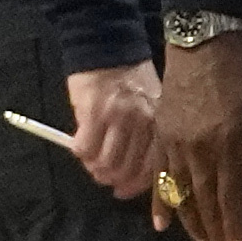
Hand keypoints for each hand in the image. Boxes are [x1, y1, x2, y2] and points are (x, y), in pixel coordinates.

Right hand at [62, 59, 161, 201]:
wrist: (109, 49)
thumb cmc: (132, 80)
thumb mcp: (151, 108)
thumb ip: (146, 138)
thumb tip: (132, 172)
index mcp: (161, 125)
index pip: (152, 168)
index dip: (135, 186)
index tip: (123, 192)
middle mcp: (143, 124)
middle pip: (127, 170)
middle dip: (111, 180)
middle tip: (102, 177)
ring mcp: (118, 119)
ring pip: (105, 163)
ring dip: (94, 168)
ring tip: (91, 162)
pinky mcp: (93, 113)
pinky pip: (84, 148)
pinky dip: (80, 153)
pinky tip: (81, 146)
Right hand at [160, 25, 241, 240]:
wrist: (205, 39)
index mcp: (228, 143)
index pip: (229, 196)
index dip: (232, 225)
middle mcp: (197, 149)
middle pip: (202, 200)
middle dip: (211, 230)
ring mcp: (174, 142)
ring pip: (178, 191)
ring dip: (188, 220)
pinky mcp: (161, 134)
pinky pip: (158, 174)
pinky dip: (159, 199)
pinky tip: (159, 221)